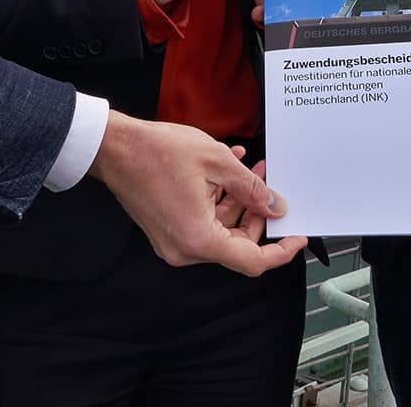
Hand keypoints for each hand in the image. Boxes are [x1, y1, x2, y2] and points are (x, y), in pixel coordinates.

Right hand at [90, 112, 306, 274]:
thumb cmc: (156, 152)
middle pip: (237, 244)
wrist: (115, 148)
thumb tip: (274, 206)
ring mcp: (173, 241)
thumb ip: (252, 188)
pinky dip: (218, 201)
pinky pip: (202, 222)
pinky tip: (227, 171)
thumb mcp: (218, 163)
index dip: (280, 252)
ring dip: (238, 202)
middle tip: (269, 185)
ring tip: (250, 168)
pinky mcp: (167, 229)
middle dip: (257, 214)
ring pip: (220, 230)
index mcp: (199, 239)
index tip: (296, 238)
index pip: (252, 261)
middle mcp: (185, 249)